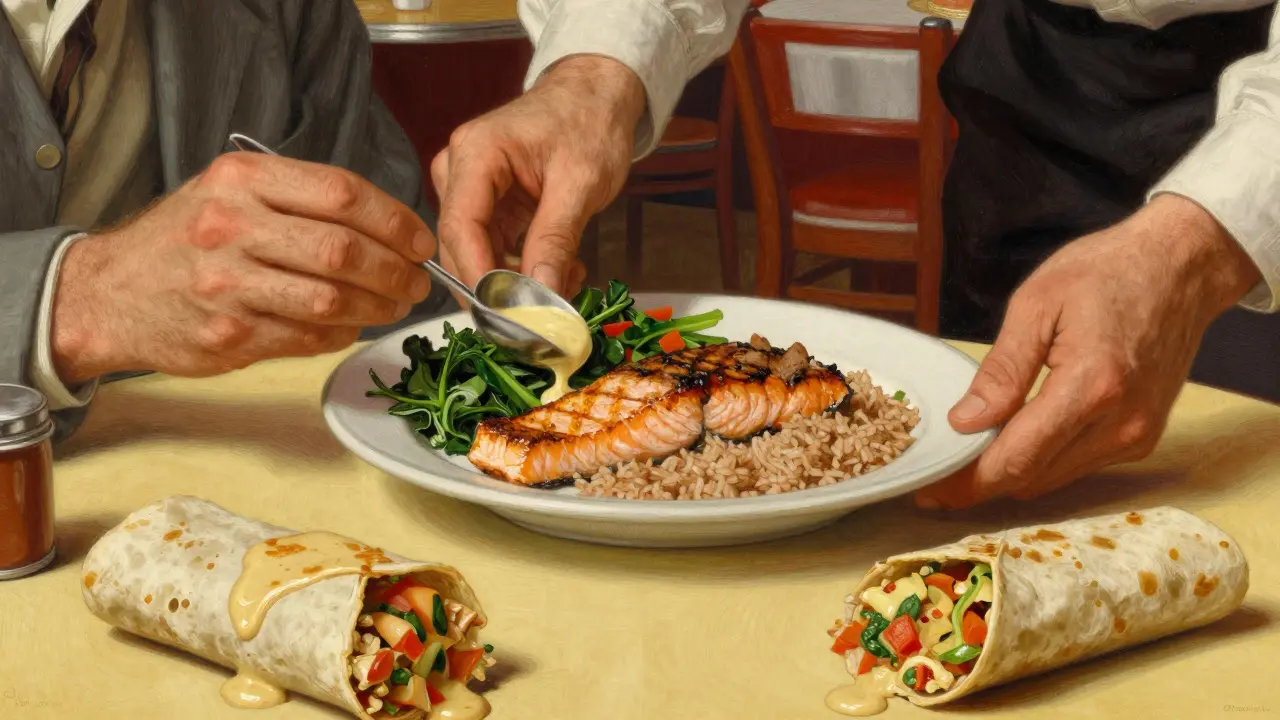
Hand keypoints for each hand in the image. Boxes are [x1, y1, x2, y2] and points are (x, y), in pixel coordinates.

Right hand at [50, 152, 435, 381]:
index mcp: (242, 179)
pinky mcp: (229, 333)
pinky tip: (350, 326)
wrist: (108, 294)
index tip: (420, 240)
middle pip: (344, 249)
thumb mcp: (230, 192)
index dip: (396, 220)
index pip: (342, 193)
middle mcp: (232, 225)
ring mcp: (228, 283)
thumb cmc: (184, 241)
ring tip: (394, 305)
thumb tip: (387, 227)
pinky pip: (309, 336)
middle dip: (396, 270)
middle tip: (417, 282)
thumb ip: (299, 199)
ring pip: (332, 298)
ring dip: (378, 306)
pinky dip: (342, 333)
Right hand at [432, 54, 646, 297]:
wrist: (597, 96)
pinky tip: (561, 270)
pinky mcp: (488, 204)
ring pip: (478, 254)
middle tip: (542, 316)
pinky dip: (525, 268)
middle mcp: (460, 169)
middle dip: (500, 287)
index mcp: (476, 153)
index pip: (460, 226)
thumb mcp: (580, 184)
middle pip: (461, 245)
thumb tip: (542, 296)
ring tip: (569, 282)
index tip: (507, 314)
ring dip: (518, 281)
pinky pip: (495, 249)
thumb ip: (557, 240)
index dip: (479, 277)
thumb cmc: (590, 122)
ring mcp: (470, 188)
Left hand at [916, 194, 1262, 509]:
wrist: (1181, 267)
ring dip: (1010, 472)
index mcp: (1092, 384)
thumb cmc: (1109, 271)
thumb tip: (965, 422)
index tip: (930, 489)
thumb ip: (1001, 370)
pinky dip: (1041, 459)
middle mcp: (1121, 422)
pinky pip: (1077, 465)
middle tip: (938, 472)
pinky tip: (1015, 438)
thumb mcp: (1037, 304)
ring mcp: (1137, 435)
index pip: (1017, 458)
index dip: (967, 481)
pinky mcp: (1142, 437)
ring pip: (1053, 479)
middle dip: (980, 481)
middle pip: (1032, 479)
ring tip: (969, 454)